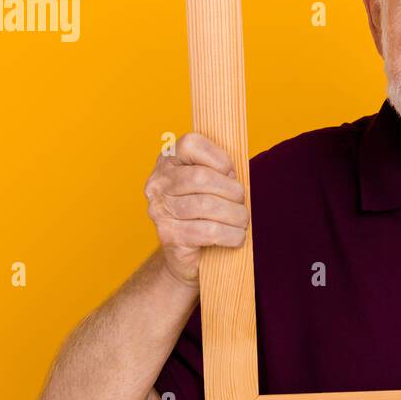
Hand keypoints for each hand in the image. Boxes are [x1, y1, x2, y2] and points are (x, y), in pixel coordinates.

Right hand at [143, 132, 248, 287]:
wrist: (185, 255)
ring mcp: (160, 210)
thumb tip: (236, 176)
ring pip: (206, 205)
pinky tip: (236, 237)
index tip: (231, 173)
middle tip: (241, 203)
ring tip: (242, 221)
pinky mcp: (169, 236)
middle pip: (201, 177)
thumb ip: (221, 172)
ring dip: (235, 215)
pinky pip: (208, 231)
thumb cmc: (205, 214)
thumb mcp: (211, 185)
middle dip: (231, 190)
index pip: (191, 143)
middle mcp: (158, 183)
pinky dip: (231, 235)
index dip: (219, 157)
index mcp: (168, 161)